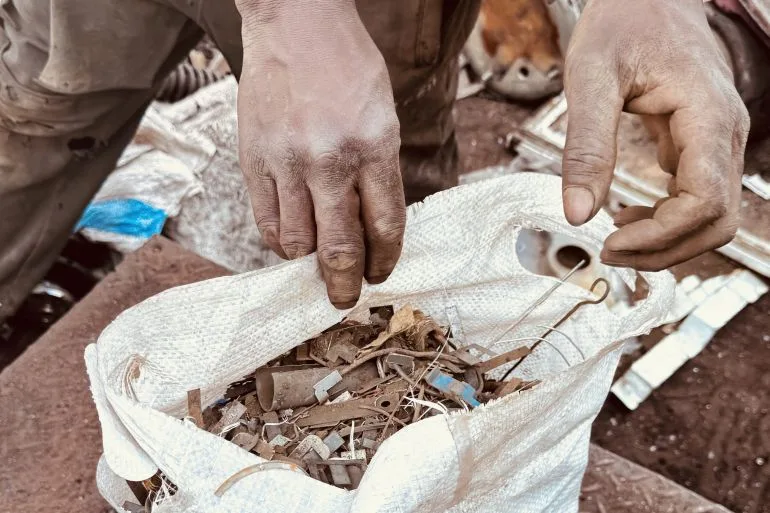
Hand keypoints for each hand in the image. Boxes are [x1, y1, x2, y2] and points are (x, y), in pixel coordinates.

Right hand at [236, 0, 404, 307]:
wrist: (294, 24)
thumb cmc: (347, 66)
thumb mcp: (383, 115)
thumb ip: (378, 171)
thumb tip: (371, 227)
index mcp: (374, 147)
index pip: (385, 227)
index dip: (385, 260)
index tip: (381, 274)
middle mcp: (330, 160)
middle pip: (339, 248)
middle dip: (344, 285)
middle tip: (343, 300)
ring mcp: (286, 162)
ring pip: (296, 242)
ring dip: (308, 262)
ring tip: (316, 263)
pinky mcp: (253, 159)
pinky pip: (265, 220)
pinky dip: (278, 240)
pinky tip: (289, 240)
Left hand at [561, 0, 748, 270]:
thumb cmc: (622, 23)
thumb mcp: (591, 78)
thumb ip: (586, 146)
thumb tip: (578, 212)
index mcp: (707, 117)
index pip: (706, 201)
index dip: (661, 235)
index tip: (611, 240)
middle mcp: (725, 133)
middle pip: (718, 220)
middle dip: (665, 248)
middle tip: (610, 251)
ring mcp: (718, 140)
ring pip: (713, 215)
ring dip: (667, 240)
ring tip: (615, 237)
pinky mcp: (702, 144)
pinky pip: (698, 198)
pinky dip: (666, 220)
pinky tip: (628, 216)